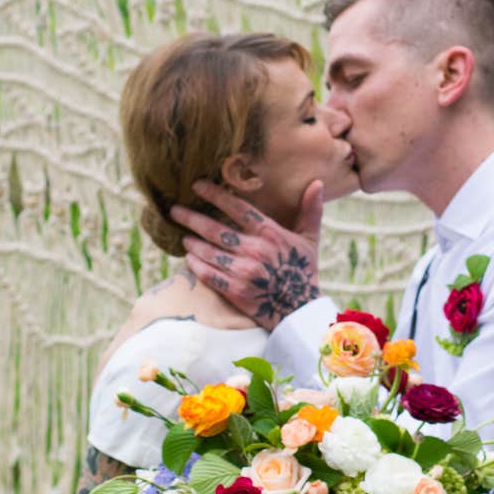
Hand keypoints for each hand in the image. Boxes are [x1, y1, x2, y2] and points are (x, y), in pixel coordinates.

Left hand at [172, 180, 324, 329]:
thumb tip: (318, 183)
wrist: (300, 310)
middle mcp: (255, 251)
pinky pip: (209, 275)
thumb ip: (311, 211)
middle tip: (175, 210)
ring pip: (208, 252)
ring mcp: (244, 272)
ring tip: (183, 235)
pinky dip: (196, 266)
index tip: (197, 186)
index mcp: (270, 234)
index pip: (238, 208)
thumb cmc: (303, 271)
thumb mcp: (310, 239)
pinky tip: (188, 258)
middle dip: (191, 218)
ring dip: (192, 243)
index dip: (215, 195)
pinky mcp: (236, 292)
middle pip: (215, 230)